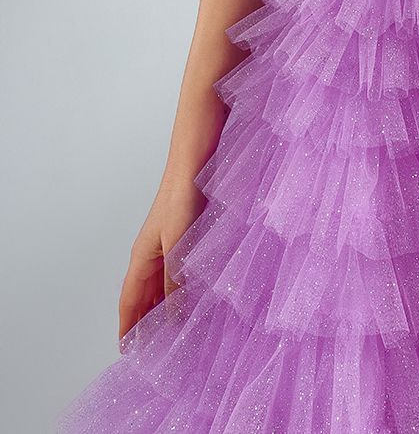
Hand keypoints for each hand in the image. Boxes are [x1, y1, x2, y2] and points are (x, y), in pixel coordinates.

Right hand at [118, 177, 204, 341]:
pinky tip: (191, 298)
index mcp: (142, 258)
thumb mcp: (178, 246)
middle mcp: (150, 255)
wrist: (194, 164)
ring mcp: (166, 246)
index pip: (129, 301)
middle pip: (143, 297)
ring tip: (172, 333)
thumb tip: (171, 317)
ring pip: (160, 286)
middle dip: (144, 323)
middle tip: (153, 351)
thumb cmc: (182, 199)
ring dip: (162, 308)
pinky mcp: (183, 238)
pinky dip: (178, 290)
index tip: (125, 352)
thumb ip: (175, 282)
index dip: (127, 326)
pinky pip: (175, 273)